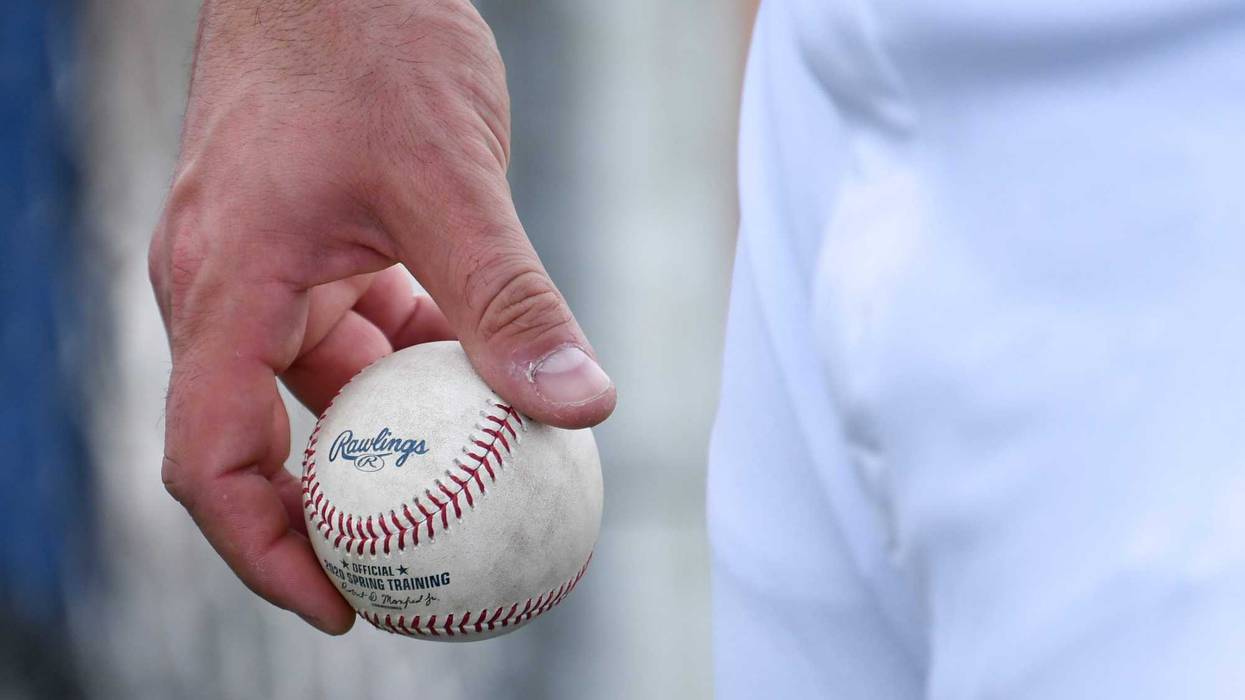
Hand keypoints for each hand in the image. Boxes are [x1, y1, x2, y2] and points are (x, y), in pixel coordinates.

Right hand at [148, 0, 614, 633]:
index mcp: (226, 286)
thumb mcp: (451, 180)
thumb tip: (580, 408)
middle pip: (257, 443)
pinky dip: (416, 371)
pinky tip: (484, 388)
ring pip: (324, 390)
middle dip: (331, 517)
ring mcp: (268, 270)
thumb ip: (510, 300)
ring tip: (468, 494)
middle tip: (414, 573)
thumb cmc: (369, 44)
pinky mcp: (313, 249)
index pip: (209, 455)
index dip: (264, 550)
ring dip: (393, 440)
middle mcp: (229, 290)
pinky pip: (359, 337)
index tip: (343, 604)